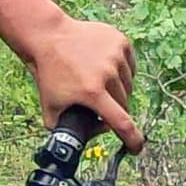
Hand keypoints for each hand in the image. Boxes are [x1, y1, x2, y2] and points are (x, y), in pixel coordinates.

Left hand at [23, 14, 141, 150]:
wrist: (48, 36)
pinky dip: (122, 71)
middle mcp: (107, 73)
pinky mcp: (120, 41)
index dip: (132, 140)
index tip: (136, 149)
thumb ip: (64, 129)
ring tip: (98, 82)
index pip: (121, 122)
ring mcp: (115, 55)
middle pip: (124, 103)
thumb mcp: (50, 107)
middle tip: (98, 104)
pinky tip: (105, 67)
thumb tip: (90, 136)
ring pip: (128, 84)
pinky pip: (130, 65)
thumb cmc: (49, 73)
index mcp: (92, 92)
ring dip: (118, 89)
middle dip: (114, 109)